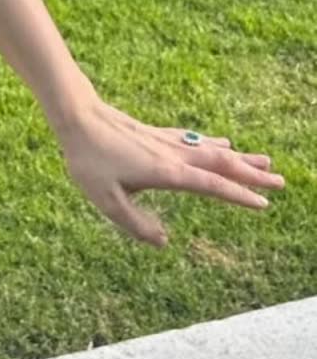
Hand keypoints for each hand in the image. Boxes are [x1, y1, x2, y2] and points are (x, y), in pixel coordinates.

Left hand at [54, 87, 285, 247]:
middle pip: (221, 166)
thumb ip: (135, 223)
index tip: (263, 204)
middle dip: (252, 175)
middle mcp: (173, 156)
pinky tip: (224, 142)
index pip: (211, 187)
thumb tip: (164, 242)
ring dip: (240, 158)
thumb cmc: (88, 159)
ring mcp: (167, 143)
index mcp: (166, 173)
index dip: (238, 196)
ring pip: (212, 151)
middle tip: (281, 181)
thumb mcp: (106, 200)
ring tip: (265, 161)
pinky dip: (213, 143)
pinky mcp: (157, 134)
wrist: (77, 116)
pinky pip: (194, 140)